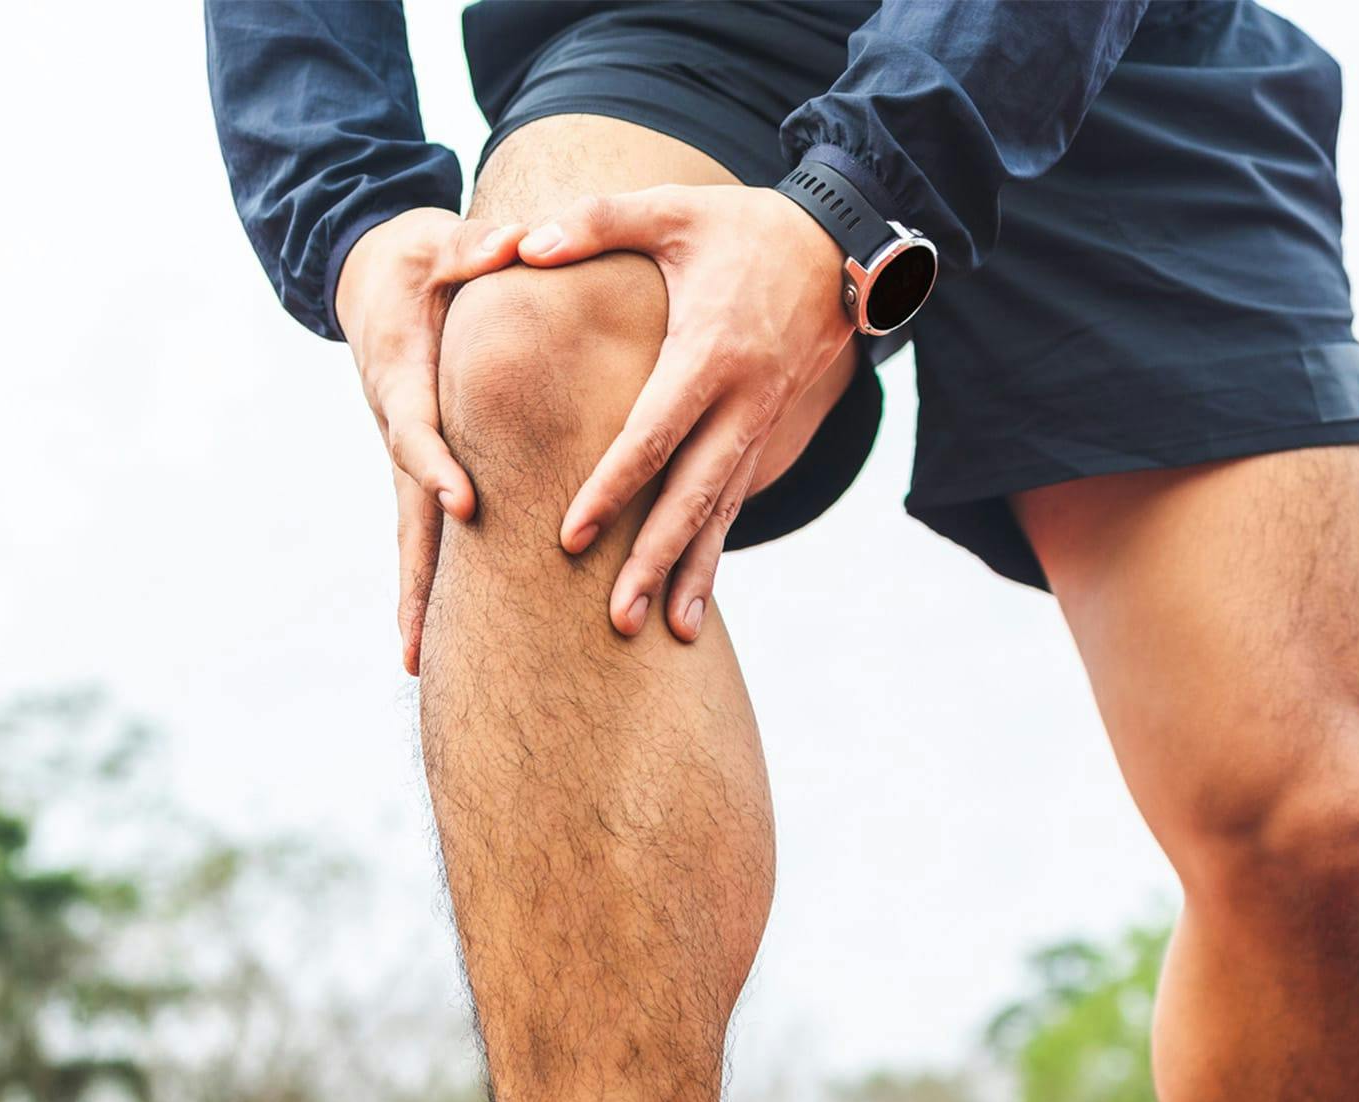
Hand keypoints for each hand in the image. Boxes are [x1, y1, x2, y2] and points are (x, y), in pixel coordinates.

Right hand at [335, 209, 522, 673]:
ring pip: (410, 535)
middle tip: (422, 639)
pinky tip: (433, 636)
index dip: (437, 468)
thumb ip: (475, 246)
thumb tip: (513, 242)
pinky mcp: (416, 468)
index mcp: (400, 374)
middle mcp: (395, 427)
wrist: (370, 276)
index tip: (465, 505)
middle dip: (416, 577)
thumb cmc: (415, 257)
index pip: (418, 431)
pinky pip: (421, 532)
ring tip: (419, 662)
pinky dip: (425, 583)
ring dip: (414, 598)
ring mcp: (402, 456)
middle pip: (407, 512)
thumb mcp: (439, 240)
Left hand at [516, 185, 853, 640]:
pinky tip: (689, 608)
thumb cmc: (739, 227)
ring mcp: (759, 427)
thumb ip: (594, 222)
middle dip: (654, 559)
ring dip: (690, 575)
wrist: (839, 248)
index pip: (653, 435)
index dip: (613, 488)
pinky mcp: (764, 439)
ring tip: (664, 634)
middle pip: (692, 495)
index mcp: (708, 352)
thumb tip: (520, 245)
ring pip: (719, 514)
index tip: (571, 535)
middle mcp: (741, 402)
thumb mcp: (671, 210)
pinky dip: (711, 557)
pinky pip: (733, 506)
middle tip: (617, 617)